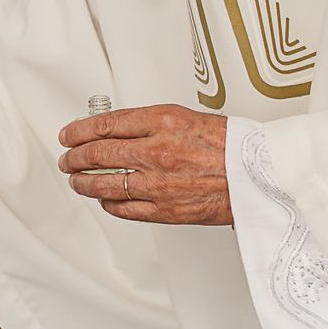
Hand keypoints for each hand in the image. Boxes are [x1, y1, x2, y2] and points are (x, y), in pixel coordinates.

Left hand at [57, 104, 232, 224]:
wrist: (259, 175)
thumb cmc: (230, 147)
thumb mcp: (187, 118)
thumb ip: (150, 124)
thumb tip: (116, 130)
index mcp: (163, 122)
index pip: (106, 125)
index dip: (80, 130)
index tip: (69, 134)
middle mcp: (157, 152)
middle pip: (98, 155)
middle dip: (75, 157)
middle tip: (68, 158)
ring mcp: (158, 184)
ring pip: (104, 184)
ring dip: (83, 182)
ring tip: (76, 179)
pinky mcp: (164, 210)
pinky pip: (123, 208)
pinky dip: (108, 203)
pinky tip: (104, 199)